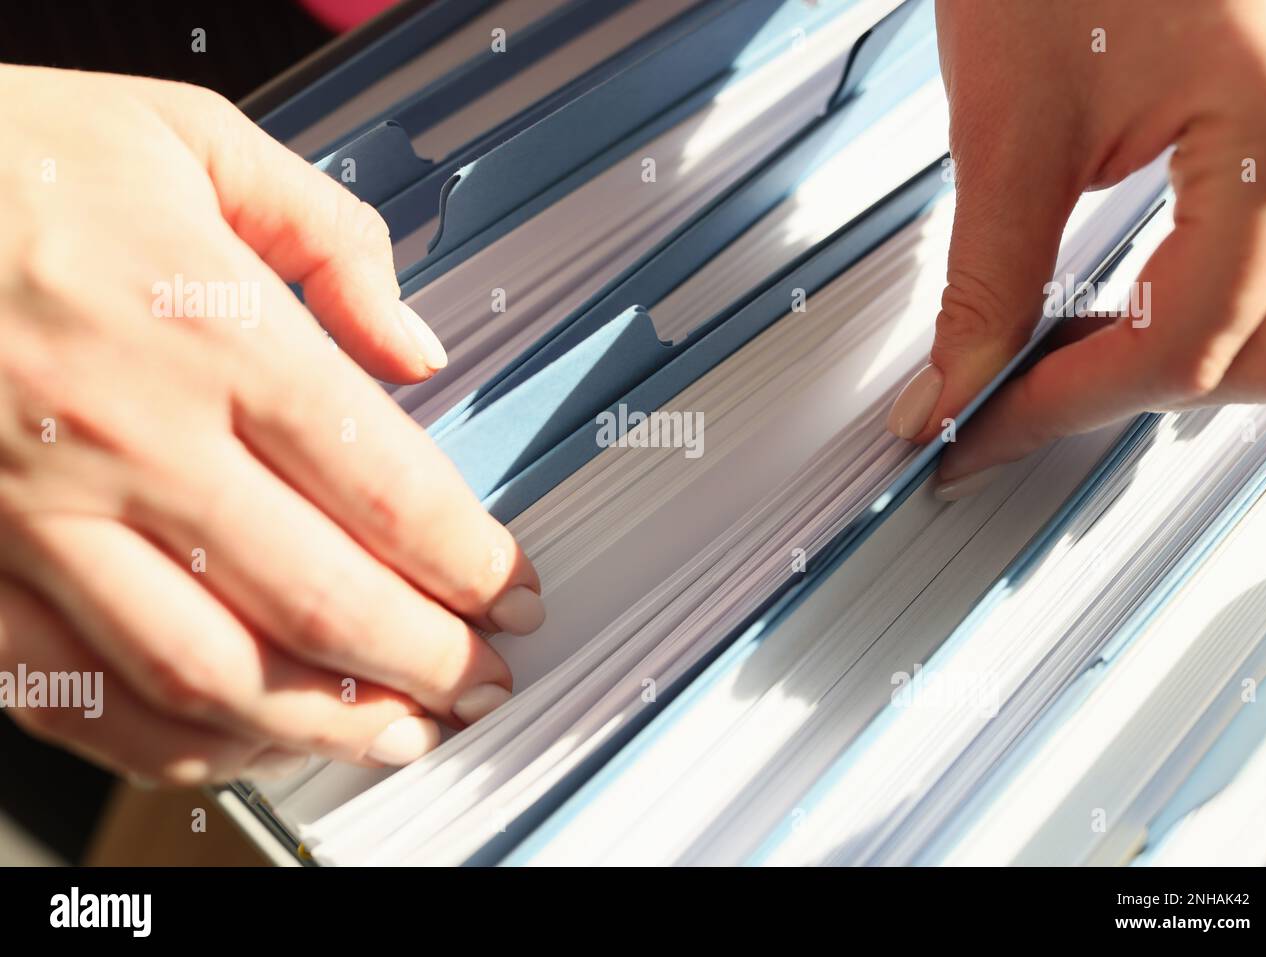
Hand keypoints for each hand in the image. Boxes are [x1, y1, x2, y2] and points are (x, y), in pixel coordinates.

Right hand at [0, 66, 543, 783]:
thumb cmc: (9, 157)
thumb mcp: (191, 138)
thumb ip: (329, 236)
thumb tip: (416, 345)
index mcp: (206, 330)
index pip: (383, 483)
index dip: (470, 559)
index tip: (510, 592)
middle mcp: (129, 439)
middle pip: (319, 596)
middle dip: (426, 659)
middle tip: (481, 681)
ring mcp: (38, 518)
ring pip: (207, 673)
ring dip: (322, 724)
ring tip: (396, 733)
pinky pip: (77, 695)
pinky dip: (175, 743)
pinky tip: (245, 741)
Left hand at [887, 0, 1265, 497]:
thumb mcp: (1010, 120)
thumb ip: (988, 275)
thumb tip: (953, 389)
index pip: (1188, 342)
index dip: (1067, 407)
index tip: (974, 433)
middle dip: (1147, 399)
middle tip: (1023, 411)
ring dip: (1190, 367)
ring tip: (1070, 371)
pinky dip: (1207, 312)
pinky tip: (1128, 312)